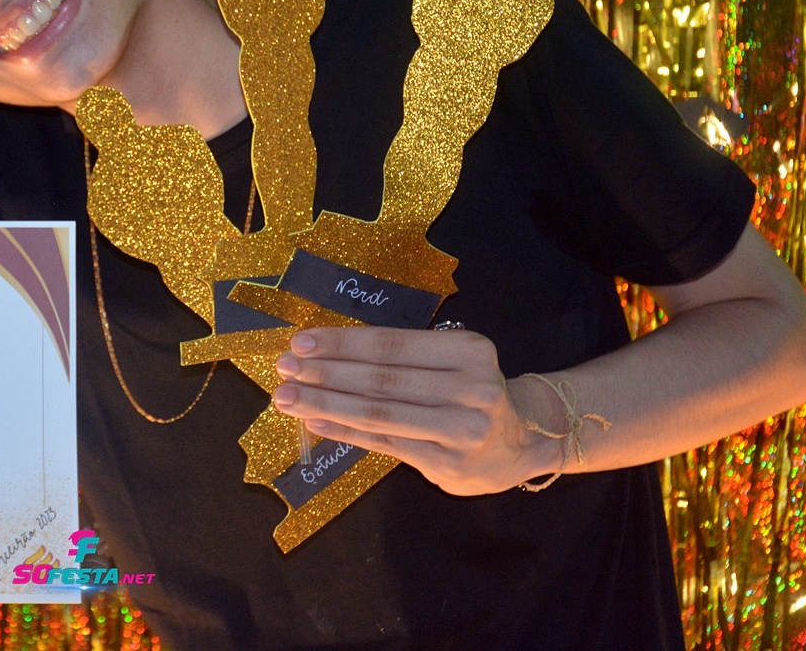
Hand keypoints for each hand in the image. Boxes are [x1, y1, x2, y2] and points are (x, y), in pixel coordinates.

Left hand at [272, 326, 558, 494]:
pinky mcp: (448, 464)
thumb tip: (324, 352)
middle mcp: (471, 389)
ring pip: (379, 414)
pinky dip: (344, 433)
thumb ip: (399, 359)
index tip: (301, 341)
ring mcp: (461, 430)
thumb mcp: (451, 362)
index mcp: (468, 351)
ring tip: (287, 396)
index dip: (343, 343)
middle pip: (382, 380)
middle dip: (326, 373)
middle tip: (284, 368)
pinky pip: (385, 444)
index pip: (393, 345)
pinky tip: (314, 423)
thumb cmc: (470, 391)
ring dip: (326, 404)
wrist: (521, 440)